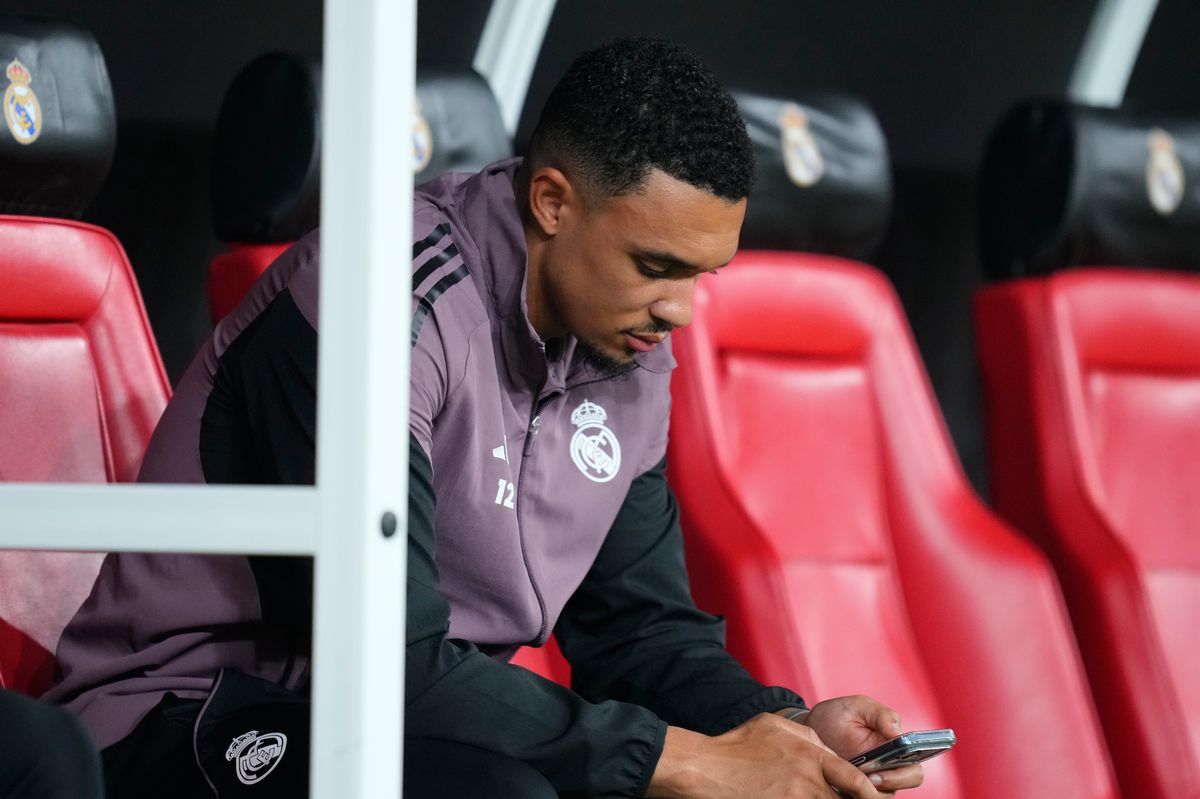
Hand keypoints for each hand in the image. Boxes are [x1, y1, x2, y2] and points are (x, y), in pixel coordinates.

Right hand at [647, 712, 881, 797]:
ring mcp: (792, 798)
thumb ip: (806, 735)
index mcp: (809, 754)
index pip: (853, 779)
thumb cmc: (738, 744)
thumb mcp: (775, 725)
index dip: (869, 792)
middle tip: (851, 798)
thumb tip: (826, 748)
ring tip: (815, 794)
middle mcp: (806, 779)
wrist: (706, 767)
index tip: (874, 796)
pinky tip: (789, 797)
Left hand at [798, 696, 923, 795]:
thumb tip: (900, 733)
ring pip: (880, 796)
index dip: (906, 773)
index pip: (914, 770)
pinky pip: (859, 798)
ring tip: (852, 776)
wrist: (811, 726)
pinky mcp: (853, 789)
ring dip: (869, 789)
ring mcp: (870, 781)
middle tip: (870, 776)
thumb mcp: (859, 707)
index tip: (888, 765)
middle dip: (890, 783)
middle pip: (901, 788)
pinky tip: (840, 781)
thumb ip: (883, 715)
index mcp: (896, 749)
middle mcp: (887, 769)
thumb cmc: (839, 715)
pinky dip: (853, 793)